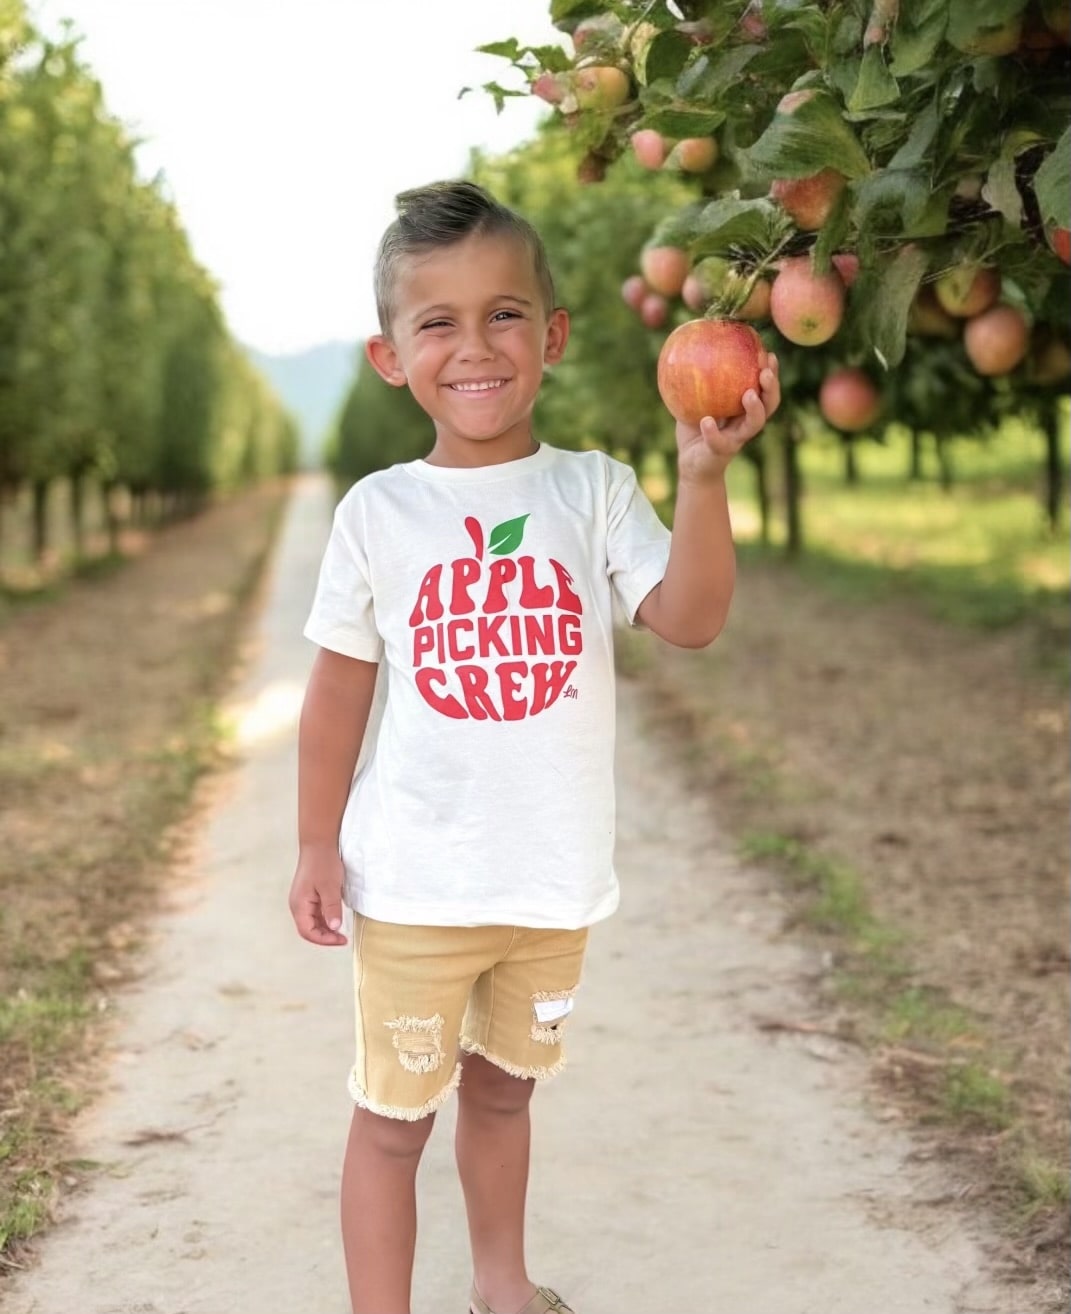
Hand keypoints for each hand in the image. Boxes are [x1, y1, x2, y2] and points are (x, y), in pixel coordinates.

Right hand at [289, 845, 346, 946]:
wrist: (319, 845)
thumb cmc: (323, 863)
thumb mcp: (330, 887)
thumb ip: (331, 908)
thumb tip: (335, 928)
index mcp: (299, 905)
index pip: (308, 931)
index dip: (324, 940)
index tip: (341, 940)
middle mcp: (298, 905)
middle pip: (309, 929)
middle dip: (325, 937)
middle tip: (343, 938)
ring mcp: (303, 901)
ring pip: (312, 923)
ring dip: (326, 929)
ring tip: (341, 931)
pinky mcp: (309, 897)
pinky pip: (315, 914)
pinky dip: (325, 920)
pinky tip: (336, 919)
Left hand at [676, 352, 780, 482]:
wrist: (691, 464)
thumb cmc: (694, 427)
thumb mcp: (694, 400)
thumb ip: (696, 379)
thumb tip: (688, 347)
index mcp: (744, 409)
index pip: (763, 388)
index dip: (771, 373)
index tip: (769, 354)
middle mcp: (745, 423)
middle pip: (769, 406)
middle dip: (771, 388)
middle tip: (765, 372)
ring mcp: (736, 439)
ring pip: (754, 425)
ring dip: (755, 409)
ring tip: (749, 395)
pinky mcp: (721, 452)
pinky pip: (718, 442)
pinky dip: (713, 432)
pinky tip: (707, 421)